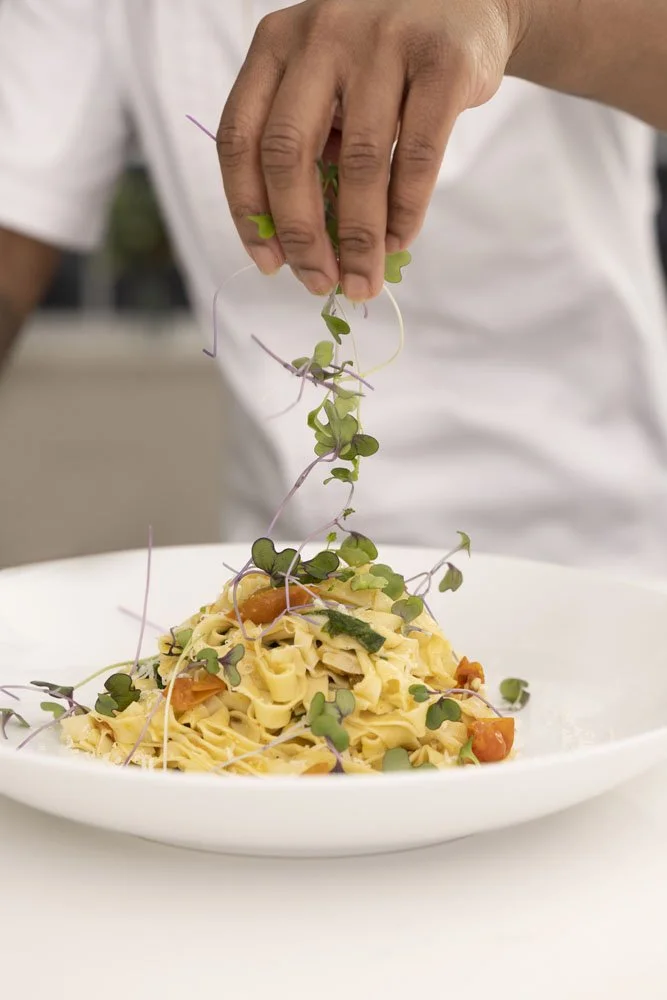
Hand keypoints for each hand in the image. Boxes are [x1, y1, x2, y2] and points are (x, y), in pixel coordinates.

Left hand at [217, 0, 526, 300]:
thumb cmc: (384, 59)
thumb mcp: (326, 84)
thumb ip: (306, 144)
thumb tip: (300, 247)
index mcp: (276, 44)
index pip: (239, 138)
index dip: (248, 211)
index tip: (270, 263)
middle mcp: (321, 35)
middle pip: (288, 155)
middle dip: (302, 236)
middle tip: (319, 283)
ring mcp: (383, 41)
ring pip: (357, 164)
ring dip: (359, 239)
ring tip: (365, 280)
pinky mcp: (443, 61)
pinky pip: (417, 157)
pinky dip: (406, 211)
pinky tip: (399, 241)